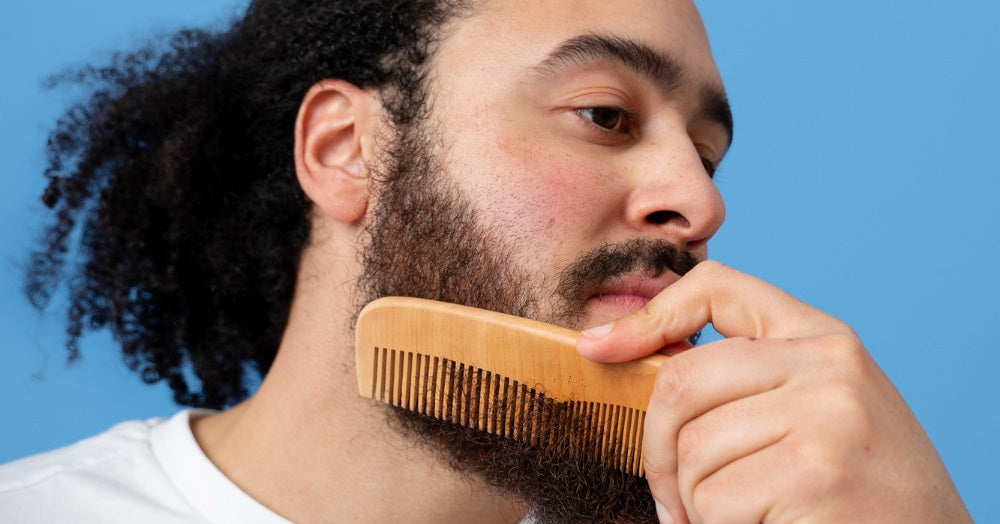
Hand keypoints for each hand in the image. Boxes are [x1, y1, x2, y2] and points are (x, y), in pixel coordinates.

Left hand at [578, 261, 969, 523]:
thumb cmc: (863, 487)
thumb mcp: (821, 408)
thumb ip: (752, 378)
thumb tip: (631, 357)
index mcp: (824, 337)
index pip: (717, 287)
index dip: (647, 315)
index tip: (597, 349)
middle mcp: (827, 364)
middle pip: (680, 381)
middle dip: (655, 450)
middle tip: (671, 495)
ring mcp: (825, 415)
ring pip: (690, 450)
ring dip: (692, 501)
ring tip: (735, 517)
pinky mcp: (814, 473)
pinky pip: (712, 500)